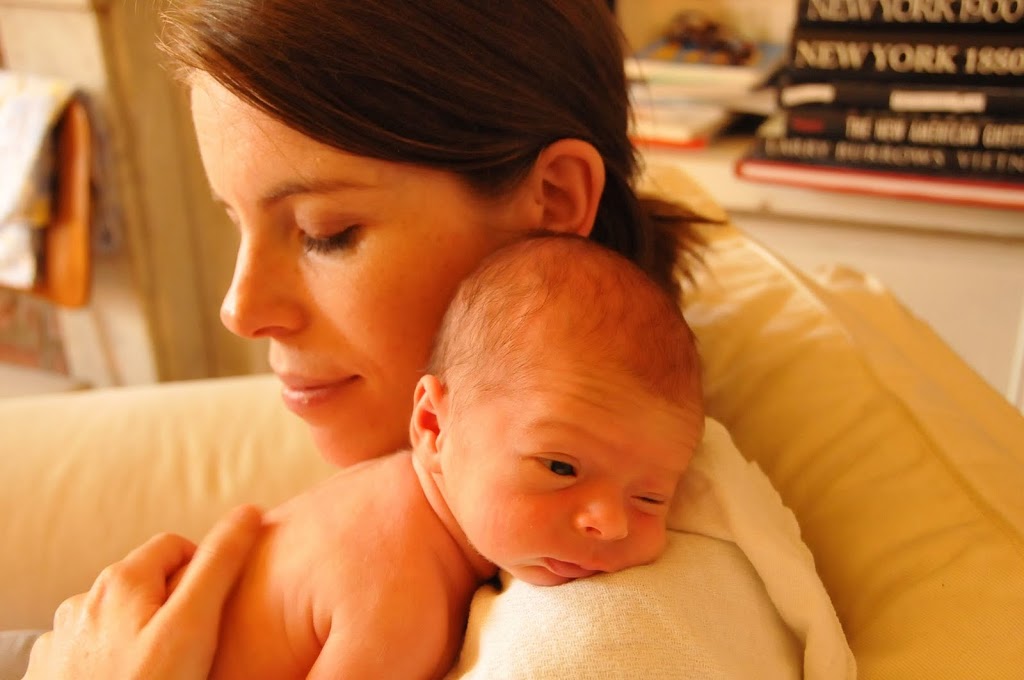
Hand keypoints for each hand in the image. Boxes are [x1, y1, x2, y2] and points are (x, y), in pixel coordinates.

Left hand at [22, 505, 262, 679]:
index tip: (214, 614)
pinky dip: (109, 662)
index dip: (203, 573)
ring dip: (139, 635)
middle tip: (191, 649)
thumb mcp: (193, 625)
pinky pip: (89, 653)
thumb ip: (219, 564)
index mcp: (119, 580)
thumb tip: (249, 511)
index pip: (175, 545)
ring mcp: (60, 641)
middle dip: (171, 606)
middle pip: (145, 584)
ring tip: (160, 672)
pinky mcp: (48, 674)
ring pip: (117, 620)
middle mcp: (82, 602)